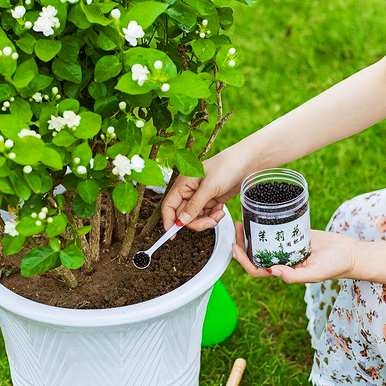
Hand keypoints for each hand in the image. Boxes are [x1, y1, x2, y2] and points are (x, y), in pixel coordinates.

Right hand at [162, 146, 248, 230]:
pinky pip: (206, 215)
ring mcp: (201, 196)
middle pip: (183, 215)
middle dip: (196, 222)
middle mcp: (190, 190)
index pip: (169, 205)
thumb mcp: (209, 187)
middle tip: (209, 222)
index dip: (169, 221)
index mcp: (183, 183)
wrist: (247, 163)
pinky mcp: (211, 200)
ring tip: (218, 213)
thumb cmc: (227, 166)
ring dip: (207, 220)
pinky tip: (220, 209)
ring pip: (196, 217)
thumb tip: (181, 221)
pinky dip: (213, 216)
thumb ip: (194, 205)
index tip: (172, 234)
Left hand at [232, 223, 357, 282]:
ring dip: (250, 235)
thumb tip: (273, 272)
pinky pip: (273, 233)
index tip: (235, 247)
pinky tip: (258, 217)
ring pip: (261, 243)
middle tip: (237, 228)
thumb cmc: (334, 267)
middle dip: (242, 244)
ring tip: (243, 221)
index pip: (256, 270)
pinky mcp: (291, 236)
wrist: (348, 252)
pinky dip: (264, 227)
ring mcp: (284, 248)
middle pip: (255, 255)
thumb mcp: (315, 273)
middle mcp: (281, 261)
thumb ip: (295, 276)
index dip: (243, 261)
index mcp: (283, 272)